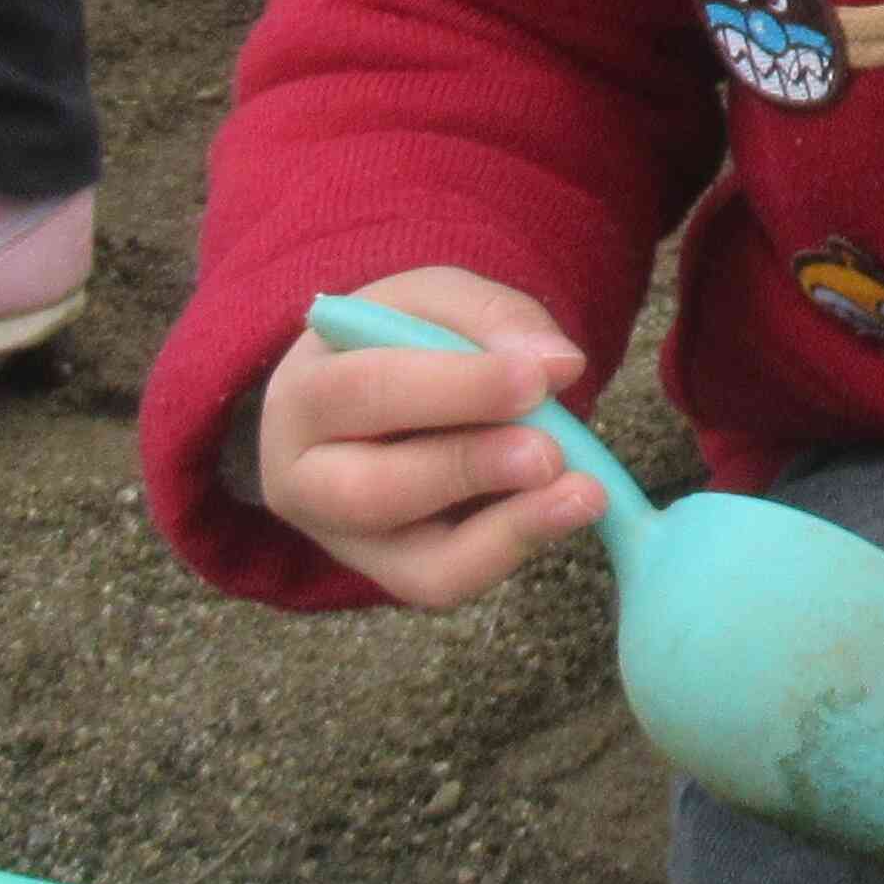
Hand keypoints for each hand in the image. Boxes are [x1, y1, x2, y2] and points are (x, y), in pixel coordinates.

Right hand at [256, 265, 604, 609]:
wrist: (372, 394)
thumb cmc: (397, 341)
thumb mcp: (433, 301)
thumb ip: (490, 319)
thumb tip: (559, 365)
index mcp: (302, 393)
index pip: (366, 392)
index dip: (456, 388)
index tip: (537, 379)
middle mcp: (304, 480)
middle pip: (375, 491)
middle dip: (470, 469)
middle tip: (551, 452)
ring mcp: (346, 542)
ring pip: (417, 563)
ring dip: (507, 529)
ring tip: (582, 493)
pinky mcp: (392, 574)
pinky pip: (449, 582)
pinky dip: (514, 549)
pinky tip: (564, 510)